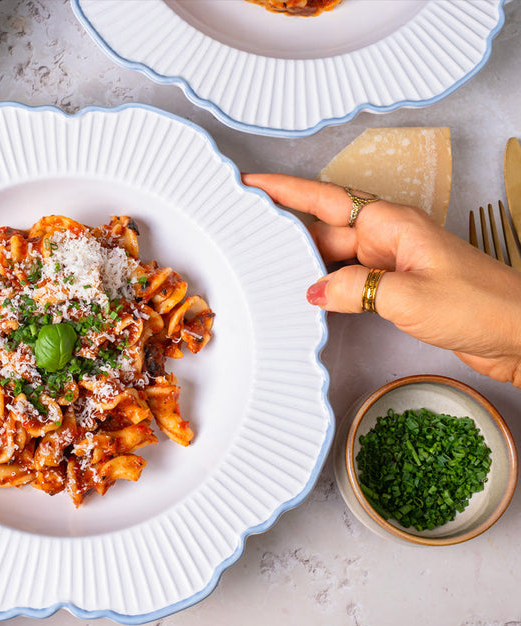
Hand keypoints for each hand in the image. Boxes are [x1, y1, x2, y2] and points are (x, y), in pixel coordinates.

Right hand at [242, 173, 520, 386]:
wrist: (520, 332)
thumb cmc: (480, 305)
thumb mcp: (409, 296)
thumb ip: (355, 290)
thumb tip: (315, 291)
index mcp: (390, 225)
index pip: (324, 200)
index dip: (284, 190)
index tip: (251, 184)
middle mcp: (387, 239)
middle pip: (322, 231)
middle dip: (284, 232)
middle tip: (243, 236)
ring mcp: (390, 264)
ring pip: (332, 259)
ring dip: (302, 265)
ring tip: (263, 269)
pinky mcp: (395, 289)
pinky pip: (348, 282)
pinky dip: (325, 289)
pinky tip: (307, 299)